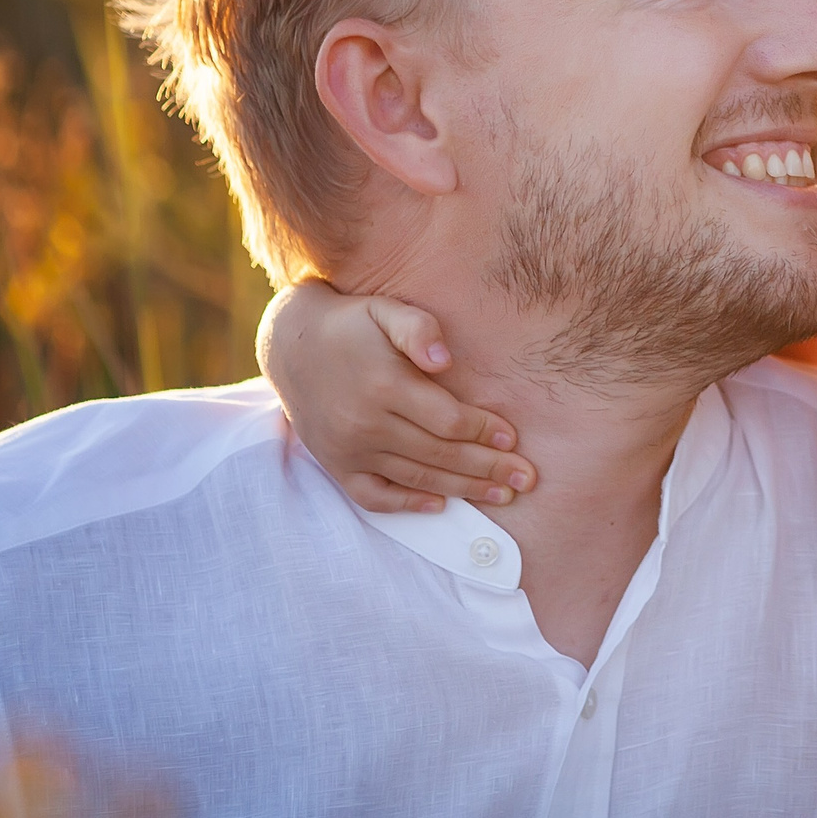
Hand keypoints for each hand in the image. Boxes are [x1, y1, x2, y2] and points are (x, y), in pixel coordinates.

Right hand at [256, 280, 535, 513]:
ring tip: (500, 496)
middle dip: (487, 468)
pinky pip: (374, 497)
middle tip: (525, 479)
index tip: (513, 437)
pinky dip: (406, 505)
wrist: (292, 345)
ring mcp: (348, 449)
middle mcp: (364, 423)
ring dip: (462, 490)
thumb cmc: (354, 325)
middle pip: (439, 454)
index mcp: (384, 385)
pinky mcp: (336, 465)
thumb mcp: (386, 310)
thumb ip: (418, 328)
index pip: (447, 420)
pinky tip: (439, 506)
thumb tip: (444, 360)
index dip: (484, 430)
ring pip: (415, 477)